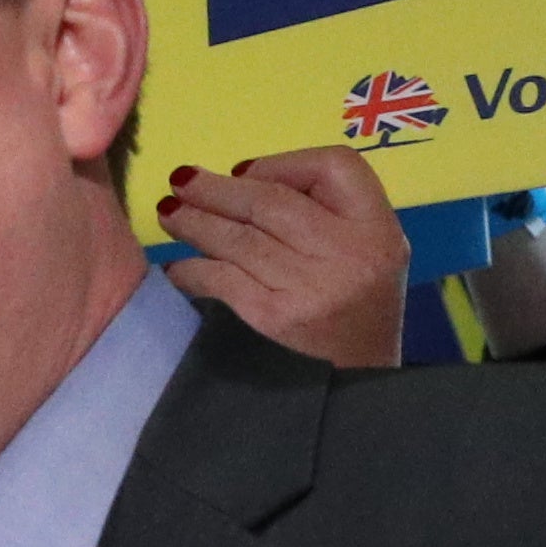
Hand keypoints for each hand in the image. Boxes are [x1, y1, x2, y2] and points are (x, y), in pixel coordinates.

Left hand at [156, 148, 406, 369]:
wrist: (357, 382)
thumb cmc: (358, 308)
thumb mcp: (368, 248)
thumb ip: (325, 209)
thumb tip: (244, 179)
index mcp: (377, 226)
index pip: (334, 166)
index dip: (282, 163)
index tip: (244, 171)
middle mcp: (347, 253)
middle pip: (272, 201)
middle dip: (218, 190)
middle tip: (180, 180)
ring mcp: (310, 288)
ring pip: (240, 239)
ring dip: (196, 223)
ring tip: (168, 213)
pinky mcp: (275, 318)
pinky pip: (223, 281)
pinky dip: (193, 271)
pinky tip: (176, 267)